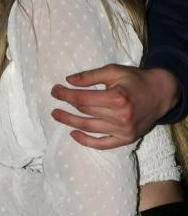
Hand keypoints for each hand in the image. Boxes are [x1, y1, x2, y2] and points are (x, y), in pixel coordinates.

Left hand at [51, 64, 179, 149]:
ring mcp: (124, 130)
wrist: (160, 93)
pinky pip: (103, 144)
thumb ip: (90, 76)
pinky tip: (73, 134)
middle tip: (54, 101)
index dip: (65, 95)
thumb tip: (68, 80)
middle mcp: (121, 116)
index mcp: (117, 97)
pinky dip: (87, 141)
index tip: (55, 90)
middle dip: (66, 105)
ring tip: (57, 115)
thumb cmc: (134, 80)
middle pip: (85, 112)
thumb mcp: (113, 71)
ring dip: (70, 122)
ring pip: (90, 127)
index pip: (82, 98)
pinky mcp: (127, 139)